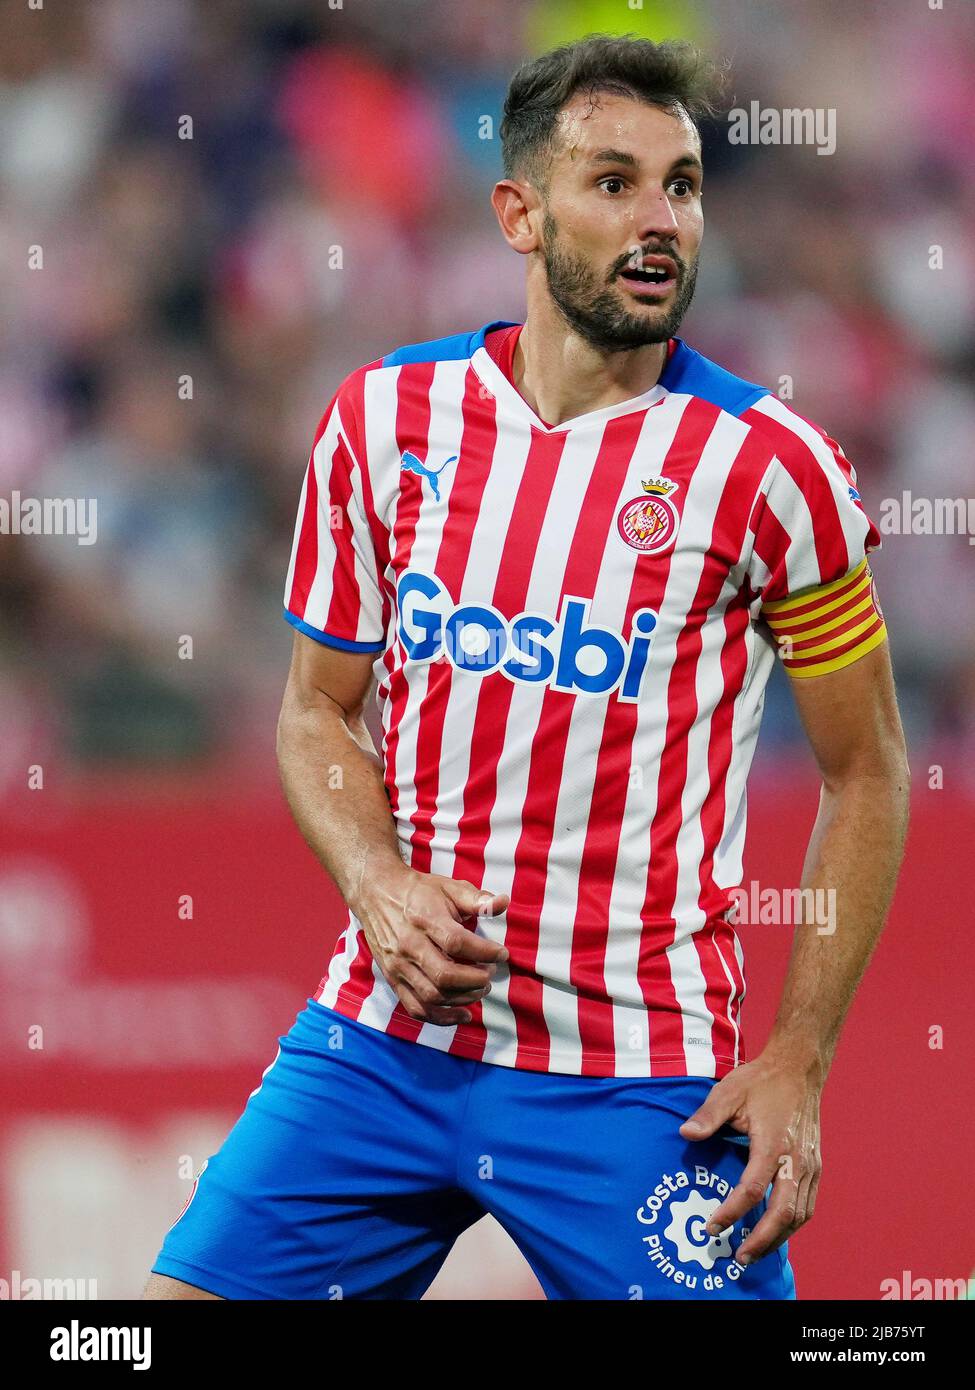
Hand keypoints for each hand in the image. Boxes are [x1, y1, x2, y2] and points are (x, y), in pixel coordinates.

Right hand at [353, 866, 509, 1025]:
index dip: (485, 952)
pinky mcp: (393, 978)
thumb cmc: (418, 891)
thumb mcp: (449, 887)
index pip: (458, 943)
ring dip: (463, 998)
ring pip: (432, 995)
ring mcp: (398, 965)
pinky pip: (416, 1008)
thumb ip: (477, 899)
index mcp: (425, 919)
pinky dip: (441, 1018)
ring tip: (481, 988)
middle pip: (445, 975)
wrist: (376, 894)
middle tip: (491, 973)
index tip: (502, 954)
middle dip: (476, 980)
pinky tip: (463, 1014)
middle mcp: (409, 945)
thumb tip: (504, 902)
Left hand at [678, 1049, 823, 1264]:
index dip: (732, 1211)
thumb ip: (708, 1115)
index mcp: (774, 1143)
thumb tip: (686, 1134)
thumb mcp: (729, 1091)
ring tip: (755, 1251)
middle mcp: (797, 1159)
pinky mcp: (815, 1166)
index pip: (753, 1188)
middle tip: (739, 1258)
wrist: (798, 1070)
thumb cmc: (761, 1081)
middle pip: (784, 1212)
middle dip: (761, 1240)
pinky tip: (775, 1231)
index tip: (713, 1226)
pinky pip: (807, 1204)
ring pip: (800, 1214)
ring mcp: (810, 1164)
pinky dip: (792, 1223)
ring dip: (779, 1238)